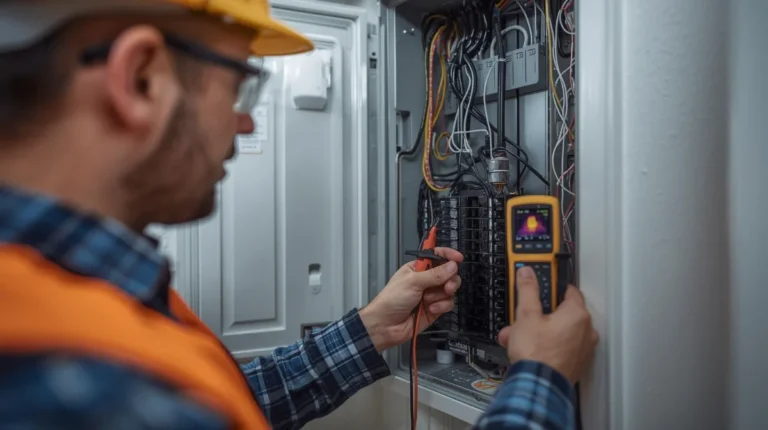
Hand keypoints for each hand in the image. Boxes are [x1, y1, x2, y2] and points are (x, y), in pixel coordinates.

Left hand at [360, 247, 463, 352]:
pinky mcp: (435, 309)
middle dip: (450, 280)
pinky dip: (441, 306)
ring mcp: (431, 295)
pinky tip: (430, 309)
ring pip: (450, 290)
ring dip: (442, 295)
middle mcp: (426, 280)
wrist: (386, 326)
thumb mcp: (413, 282)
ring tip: (430, 301)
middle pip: (448, 274)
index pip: (436, 257)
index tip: (458, 259)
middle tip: (447, 287)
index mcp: (418, 269)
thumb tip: (453, 265)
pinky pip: (448, 303)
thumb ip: (435, 274)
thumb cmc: (393, 299)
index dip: (448, 256)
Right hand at [498, 266, 597, 383]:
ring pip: (560, 331)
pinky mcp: (577, 363)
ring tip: (519, 336)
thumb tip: (527, 274)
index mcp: (577, 314)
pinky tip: (529, 349)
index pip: (568, 289)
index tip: (539, 288)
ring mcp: (583, 348)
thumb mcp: (526, 315)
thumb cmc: (536, 354)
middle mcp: (585, 330)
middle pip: (561, 312)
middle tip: (523, 316)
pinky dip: (548, 345)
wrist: (538, 387)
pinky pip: (562, 346)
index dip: (550, 287)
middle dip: (539, 313)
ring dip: (540, 330)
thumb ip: (528, 290)